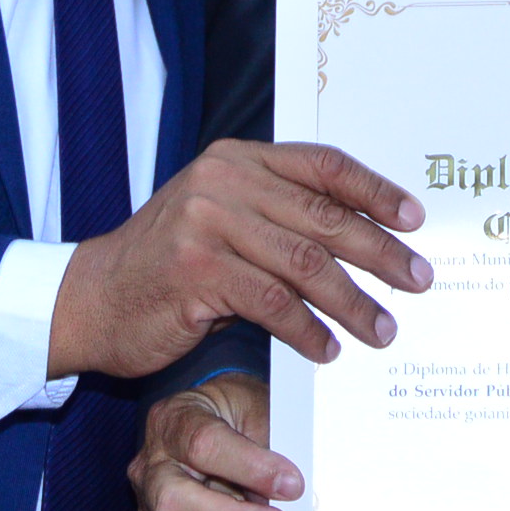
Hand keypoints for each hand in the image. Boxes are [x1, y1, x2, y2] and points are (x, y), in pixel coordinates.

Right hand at [50, 139, 429, 379]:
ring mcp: (206, 225)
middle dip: (380, 253)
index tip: (415, 220)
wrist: (91, 300)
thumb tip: (366, 236)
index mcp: (238, 160)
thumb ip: (278, 214)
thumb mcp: (222, 220)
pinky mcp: (195, 273)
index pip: (323, 165)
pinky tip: (328, 350)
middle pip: (324, 216)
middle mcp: (223, 182)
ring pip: (305, 264)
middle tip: (418, 281)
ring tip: (383, 329)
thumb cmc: (168, 266)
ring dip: (353, 301)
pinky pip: (272, 304)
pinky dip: (308, 331)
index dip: (376, 191)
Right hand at [133, 375, 294, 510]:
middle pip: (173, 502)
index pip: (202, 444)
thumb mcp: (257, 404)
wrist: (219, 424)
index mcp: (174, 421)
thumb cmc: (240, 415)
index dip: (248, 466)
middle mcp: (151, 470)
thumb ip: (270, 438)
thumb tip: (293, 489)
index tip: (292, 484)